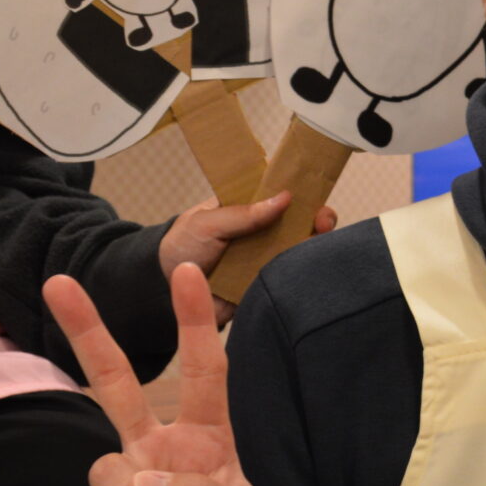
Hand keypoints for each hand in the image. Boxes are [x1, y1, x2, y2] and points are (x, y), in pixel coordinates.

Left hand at [158, 194, 337, 322]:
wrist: (162, 290)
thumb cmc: (180, 247)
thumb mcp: (208, 221)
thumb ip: (244, 213)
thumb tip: (284, 198)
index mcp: (246, 211)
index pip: (279, 198)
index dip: (300, 195)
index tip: (314, 196)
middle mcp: (259, 234)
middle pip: (297, 224)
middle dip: (315, 220)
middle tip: (322, 221)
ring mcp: (262, 260)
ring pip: (296, 251)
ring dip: (311, 246)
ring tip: (319, 242)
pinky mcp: (261, 285)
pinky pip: (285, 280)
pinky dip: (298, 275)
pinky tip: (307, 269)